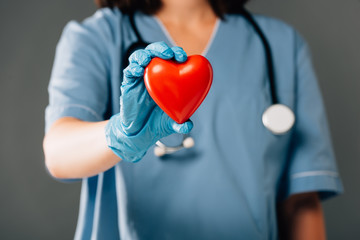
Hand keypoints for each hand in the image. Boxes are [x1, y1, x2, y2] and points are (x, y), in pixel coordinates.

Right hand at [105, 42, 192, 161]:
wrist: (139, 132)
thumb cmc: (158, 122)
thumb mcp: (171, 123)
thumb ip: (180, 124)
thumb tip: (188, 127)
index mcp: (166, 77)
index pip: (172, 58)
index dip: (177, 53)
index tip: (183, 57)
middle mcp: (153, 73)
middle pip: (155, 52)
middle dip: (161, 49)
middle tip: (168, 54)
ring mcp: (139, 77)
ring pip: (140, 57)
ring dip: (144, 55)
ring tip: (148, 58)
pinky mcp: (128, 84)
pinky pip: (129, 71)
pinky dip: (133, 68)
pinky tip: (139, 70)